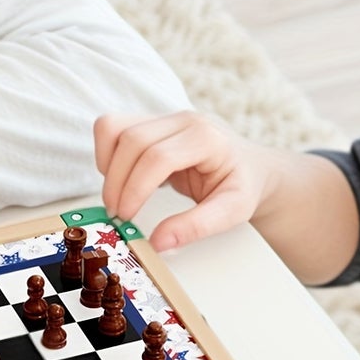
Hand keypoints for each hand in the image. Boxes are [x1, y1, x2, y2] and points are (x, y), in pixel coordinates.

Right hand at [93, 110, 275, 252]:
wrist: (252, 167)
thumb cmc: (243, 185)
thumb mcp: (232, 211)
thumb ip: (196, 227)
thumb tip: (158, 242)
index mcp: (206, 137)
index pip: (157, 156)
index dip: (135, 188)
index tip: (126, 216)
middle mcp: (184, 120)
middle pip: (132, 140)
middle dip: (116, 181)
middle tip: (118, 213)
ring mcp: (166, 117)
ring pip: (115, 127)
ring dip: (108, 165)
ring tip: (117, 195)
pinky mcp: (152, 122)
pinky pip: (114, 128)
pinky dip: (108, 154)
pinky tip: (121, 178)